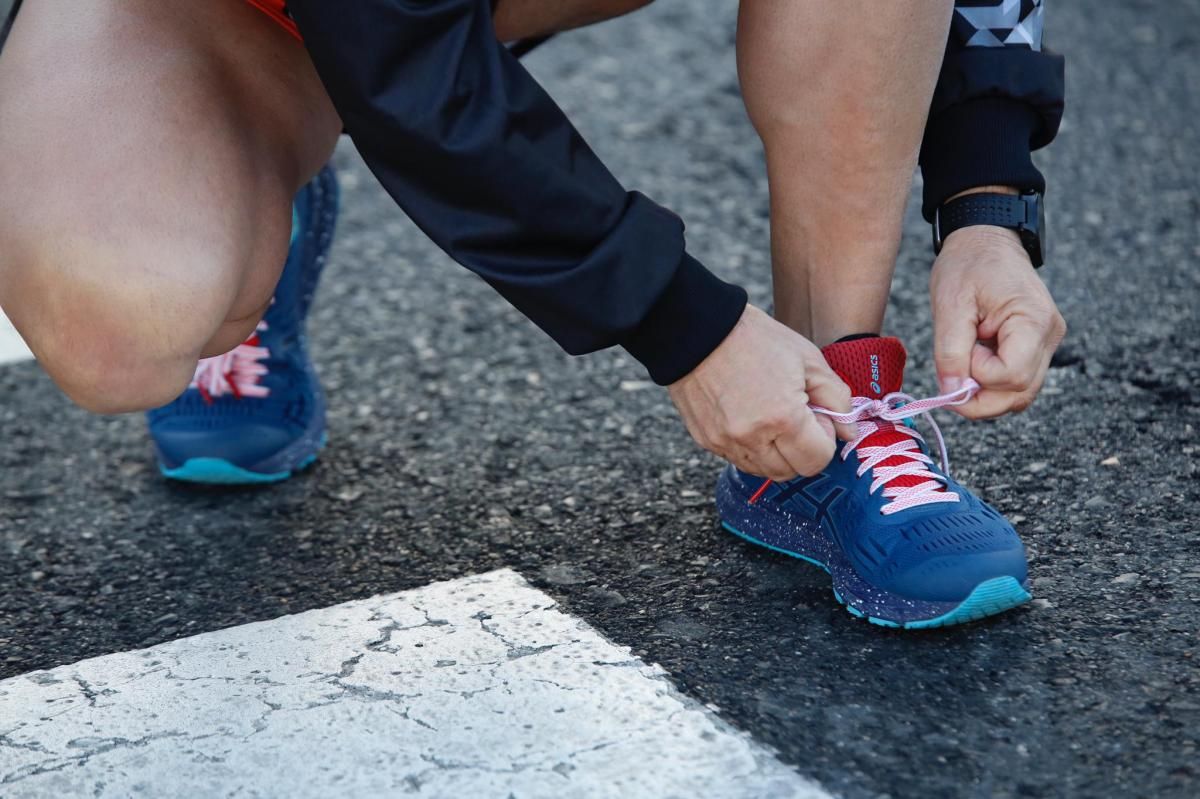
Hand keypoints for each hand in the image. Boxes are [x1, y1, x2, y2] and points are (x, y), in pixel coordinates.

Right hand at [667, 305, 852, 480]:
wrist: (698, 329)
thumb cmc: (754, 339)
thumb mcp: (807, 359)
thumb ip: (835, 398)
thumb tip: (847, 432)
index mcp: (782, 417)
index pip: (817, 460)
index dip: (823, 439)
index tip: (815, 414)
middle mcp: (752, 438)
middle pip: (791, 472)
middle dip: (802, 450)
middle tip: (797, 417)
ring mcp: (725, 442)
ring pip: (764, 471)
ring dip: (777, 453)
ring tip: (773, 418)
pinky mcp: (707, 441)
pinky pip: (739, 459)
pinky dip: (752, 448)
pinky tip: (751, 418)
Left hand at [931, 225, 1066, 418]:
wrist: (986, 240)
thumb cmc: (968, 264)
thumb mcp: (950, 304)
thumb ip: (950, 352)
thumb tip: (952, 394)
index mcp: (1033, 321)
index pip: (1013, 376)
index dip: (980, 376)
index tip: (960, 353)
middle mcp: (1050, 336)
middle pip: (1020, 393)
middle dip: (981, 399)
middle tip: (951, 381)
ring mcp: (1047, 343)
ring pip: (1021, 394)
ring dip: (986, 394)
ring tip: (962, 366)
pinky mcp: (1037, 346)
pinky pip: (1018, 381)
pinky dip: (992, 384)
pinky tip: (973, 364)